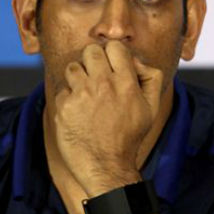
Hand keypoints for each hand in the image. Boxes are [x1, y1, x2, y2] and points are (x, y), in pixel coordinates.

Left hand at [53, 40, 162, 196]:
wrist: (106, 167)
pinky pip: (62, 90)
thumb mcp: (151, 108)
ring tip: (85, 95)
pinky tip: (77, 113)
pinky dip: (68, 99)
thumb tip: (136, 59)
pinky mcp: (64, 107)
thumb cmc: (129, 138)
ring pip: (73, 67)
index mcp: (126, 82)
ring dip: (78, 78)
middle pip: (91, 51)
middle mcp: (103, 84)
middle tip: (95, 77)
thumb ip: (151, 78)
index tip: (110, 65)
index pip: (114, 46)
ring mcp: (81, 95)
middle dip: (92, 61)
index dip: (111, 54)